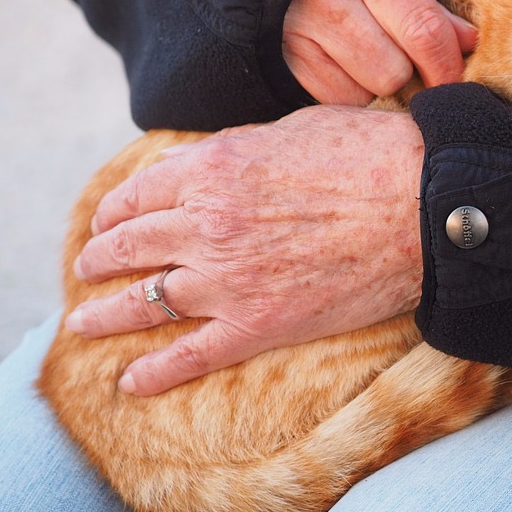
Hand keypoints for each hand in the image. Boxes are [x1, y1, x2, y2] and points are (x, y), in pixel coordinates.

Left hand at [67, 105, 424, 395]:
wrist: (426, 206)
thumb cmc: (373, 156)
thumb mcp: (296, 128)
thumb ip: (240, 148)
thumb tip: (208, 163)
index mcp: (213, 169)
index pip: (138, 194)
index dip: (115, 209)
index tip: (109, 220)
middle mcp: (207, 225)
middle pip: (129, 245)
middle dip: (100, 257)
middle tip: (90, 267)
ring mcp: (229, 280)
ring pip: (144, 302)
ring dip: (106, 314)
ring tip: (86, 322)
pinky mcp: (260, 325)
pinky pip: (191, 356)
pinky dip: (155, 373)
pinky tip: (131, 383)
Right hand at [283, 0, 476, 104]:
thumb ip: (427, 9)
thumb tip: (470, 44)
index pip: (423, 29)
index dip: (447, 66)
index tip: (453, 82)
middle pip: (394, 71)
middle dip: (406, 74)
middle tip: (399, 59)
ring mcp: (298, 30)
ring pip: (364, 92)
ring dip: (374, 86)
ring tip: (362, 56)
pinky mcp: (281, 60)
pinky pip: (333, 102)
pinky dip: (345, 93)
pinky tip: (337, 66)